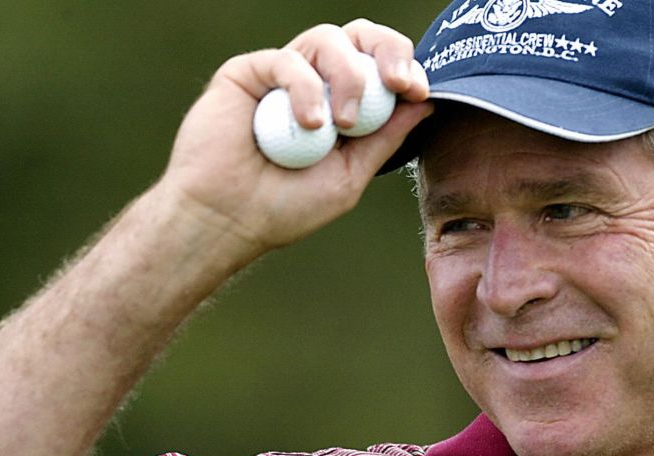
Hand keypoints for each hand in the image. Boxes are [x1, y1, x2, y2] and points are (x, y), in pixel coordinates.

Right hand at [158, 19, 430, 257]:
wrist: (227, 220)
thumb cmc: (283, 207)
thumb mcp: (350, 175)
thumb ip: (384, 138)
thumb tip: (426, 103)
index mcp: (342, 105)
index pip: (380, 66)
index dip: (404, 68)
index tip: (418, 91)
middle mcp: (315, 83)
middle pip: (360, 37)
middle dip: (389, 49)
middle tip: (398, 83)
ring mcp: (282, 76)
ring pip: (327, 40)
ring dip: (347, 77)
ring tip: (340, 125)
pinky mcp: (249, 72)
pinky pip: (288, 61)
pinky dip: (305, 90)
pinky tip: (308, 125)